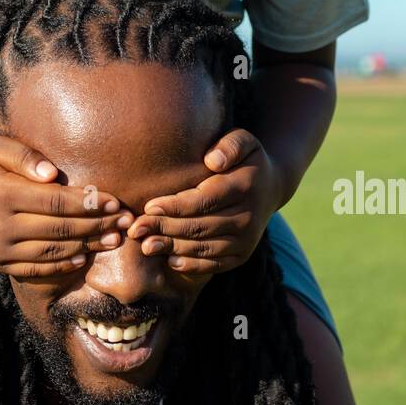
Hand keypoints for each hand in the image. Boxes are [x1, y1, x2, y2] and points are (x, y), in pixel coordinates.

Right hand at [0, 135, 131, 276]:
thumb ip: (24, 156)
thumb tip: (53, 174)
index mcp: (3, 194)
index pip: (56, 202)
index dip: (88, 203)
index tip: (115, 201)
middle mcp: (0, 226)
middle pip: (59, 229)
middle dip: (97, 226)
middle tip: (125, 222)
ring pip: (51, 253)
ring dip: (86, 247)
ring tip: (113, 240)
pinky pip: (34, 270)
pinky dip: (61, 266)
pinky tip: (83, 257)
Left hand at [123, 128, 284, 274]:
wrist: (271, 187)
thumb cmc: (244, 159)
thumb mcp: (242, 140)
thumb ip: (229, 145)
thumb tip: (212, 161)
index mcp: (245, 186)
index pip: (204, 200)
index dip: (175, 206)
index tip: (148, 206)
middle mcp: (248, 217)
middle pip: (199, 226)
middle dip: (164, 228)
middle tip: (135, 228)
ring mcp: (247, 240)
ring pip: (203, 247)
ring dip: (172, 248)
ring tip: (145, 245)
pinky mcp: (242, 255)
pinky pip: (214, 264)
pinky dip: (191, 264)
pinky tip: (169, 259)